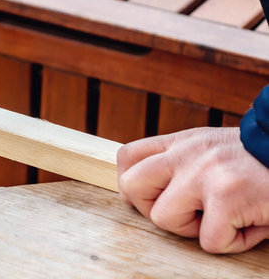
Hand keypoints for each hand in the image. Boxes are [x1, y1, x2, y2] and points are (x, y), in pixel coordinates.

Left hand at [117, 127, 268, 252]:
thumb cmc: (259, 164)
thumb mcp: (212, 152)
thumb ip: (180, 164)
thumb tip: (141, 191)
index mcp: (182, 142)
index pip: (127, 156)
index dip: (131, 185)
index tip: (153, 199)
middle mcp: (188, 153)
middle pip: (132, 185)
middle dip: (152, 209)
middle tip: (186, 213)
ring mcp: (205, 172)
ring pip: (163, 217)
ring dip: (194, 229)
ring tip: (224, 217)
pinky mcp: (228, 195)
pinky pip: (209, 240)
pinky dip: (233, 242)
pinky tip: (252, 224)